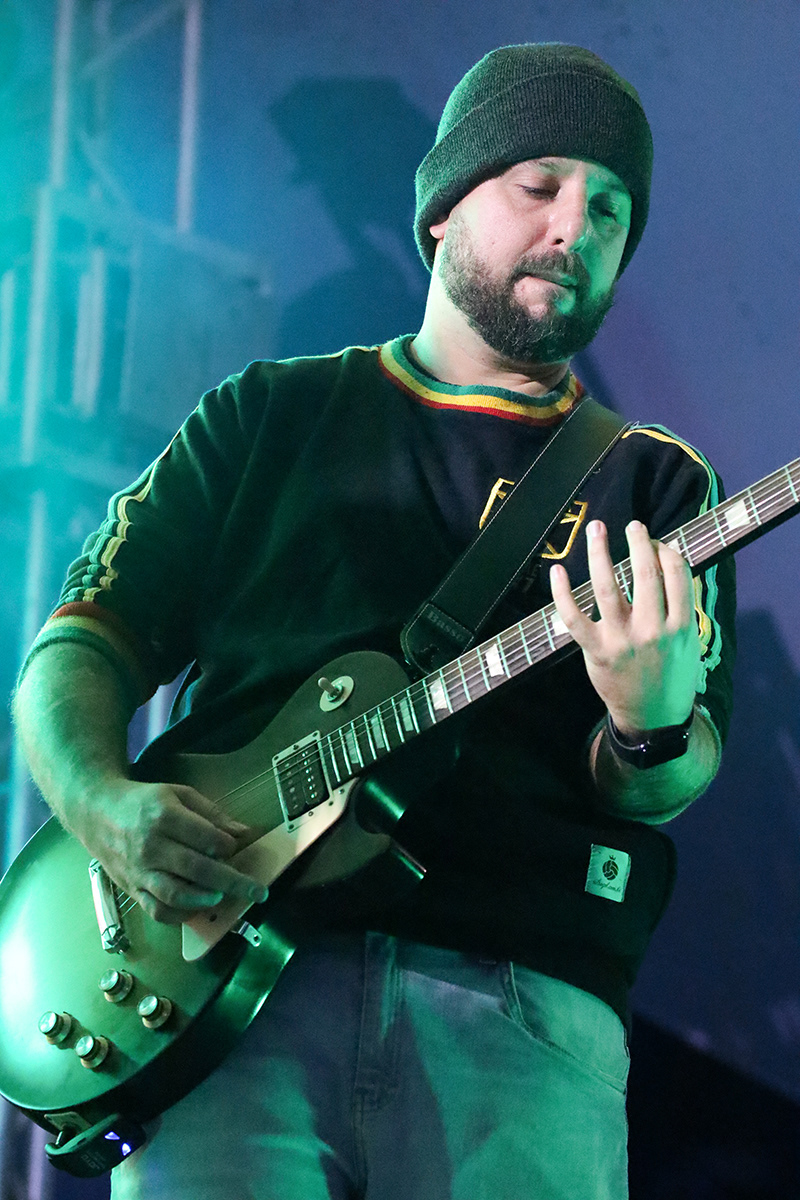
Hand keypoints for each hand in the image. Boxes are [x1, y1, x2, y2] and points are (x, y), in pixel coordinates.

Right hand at [80, 778, 267, 923]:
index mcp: (165, 817)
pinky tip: (196, 908)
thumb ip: (212, 814)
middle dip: (232, 882)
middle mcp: (151, 846)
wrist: (96, 813)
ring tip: (222, 898)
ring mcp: (140, 871)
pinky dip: (179, 915)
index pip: (206, 838)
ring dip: (205, 900)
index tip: (235, 847)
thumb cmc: (144, 802)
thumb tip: (243, 833)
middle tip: (258, 891)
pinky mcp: (132, 889)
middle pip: (197, 869)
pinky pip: (157, 910)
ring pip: (175, 894)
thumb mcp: (179, 794)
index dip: (227, 846)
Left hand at [549, 519, 700, 733]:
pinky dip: (562, 593)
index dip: (667, 551)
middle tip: (634, 525)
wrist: (652, 717)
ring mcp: (621, 640)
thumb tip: (668, 568)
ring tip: (597, 529)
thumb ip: (679, 609)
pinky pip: (573, 617)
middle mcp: (652, 630)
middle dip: (640, 543)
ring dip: (600, 553)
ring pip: (608, 587)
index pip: (677, 574)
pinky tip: (557, 570)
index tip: (658, 543)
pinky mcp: (596, 650)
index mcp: (681, 626)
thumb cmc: (671, 675)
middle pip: (645, 574)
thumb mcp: (688, 643)